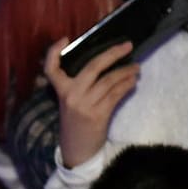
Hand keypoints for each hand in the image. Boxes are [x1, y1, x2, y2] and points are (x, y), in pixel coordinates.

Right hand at [43, 40, 137, 169]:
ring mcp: (84, 105)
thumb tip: (105, 61)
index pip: (51, 69)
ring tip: (136, 67)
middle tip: (127, 45)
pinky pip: (116, 94)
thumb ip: (79, 84)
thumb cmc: (76, 120)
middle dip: (112, 53)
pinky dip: (126, 85)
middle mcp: (71, 95)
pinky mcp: (98, 114)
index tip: (64, 39)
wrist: (76, 149)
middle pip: (93, 67)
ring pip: (109, 80)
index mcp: (61, 90)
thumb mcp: (71, 101)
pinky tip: (133, 81)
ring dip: (126, 71)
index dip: (53, 52)